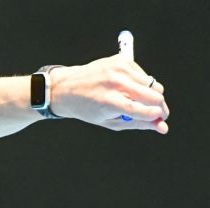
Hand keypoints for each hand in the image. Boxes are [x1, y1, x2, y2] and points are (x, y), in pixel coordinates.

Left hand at [49, 55, 168, 133]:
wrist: (67, 88)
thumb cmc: (88, 108)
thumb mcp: (110, 122)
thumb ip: (137, 124)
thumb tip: (162, 127)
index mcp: (110, 102)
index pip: (143, 110)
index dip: (156, 116)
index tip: (161, 119)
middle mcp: (116, 83)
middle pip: (155, 95)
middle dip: (160, 106)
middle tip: (157, 113)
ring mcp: (120, 69)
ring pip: (153, 84)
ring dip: (150, 95)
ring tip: (134, 100)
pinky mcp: (122, 60)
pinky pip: (144, 74)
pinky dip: (141, 83)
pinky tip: (126, 87)